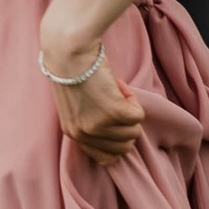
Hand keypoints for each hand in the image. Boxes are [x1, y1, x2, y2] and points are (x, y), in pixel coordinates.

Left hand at [41, 41, 146, 163]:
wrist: (70, 51)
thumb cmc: (73, 70)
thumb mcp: (76, 106)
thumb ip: (91, 122)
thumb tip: (118, 131)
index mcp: (73, 134)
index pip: (106, 157)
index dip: (116, 140)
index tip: (116, 123)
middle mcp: (84, 134)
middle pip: (124, 147)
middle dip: (125, 126)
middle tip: (116, 103)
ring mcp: (99, 125)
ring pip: (133, 132)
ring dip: (130, 111)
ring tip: (114, 91)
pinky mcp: (114, 113)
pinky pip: (138, 115)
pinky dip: (133, 99)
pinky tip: (118, 85)